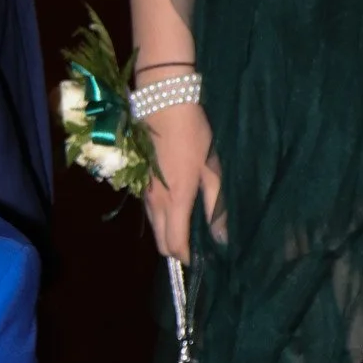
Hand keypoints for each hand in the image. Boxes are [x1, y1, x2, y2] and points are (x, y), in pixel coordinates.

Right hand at [141, 100, 222, 262]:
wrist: (163, 104)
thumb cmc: (193, 134)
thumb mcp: (212, 168)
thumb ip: (216, 205)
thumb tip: (222, 237)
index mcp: (176, 200)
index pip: (175, 244)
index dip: (187, 257)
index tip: (201, 259)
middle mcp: (155, 202)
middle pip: (160, 242)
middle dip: (176, 250)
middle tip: (195, 248)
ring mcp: (144, 194)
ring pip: (154, 227)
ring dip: (168, 234)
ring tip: (188, 229)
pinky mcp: (139, 184)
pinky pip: (150, 212)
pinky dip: (162, 219)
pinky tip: (177, 210)